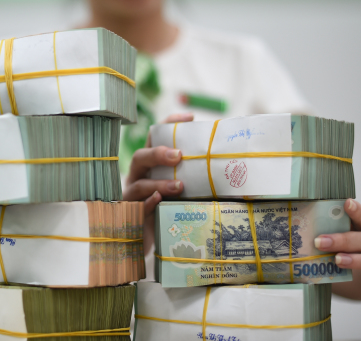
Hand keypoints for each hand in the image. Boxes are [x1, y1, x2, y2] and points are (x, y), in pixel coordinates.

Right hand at [123, 113, 193, 253]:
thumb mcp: (183, 191)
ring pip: (139, 183)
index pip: (155, 137)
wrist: (156, 243)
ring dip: (159, 182)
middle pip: (140, 157)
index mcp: (151, 165)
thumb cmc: (171, 211)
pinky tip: (158, 201)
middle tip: (179, 155)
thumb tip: (228, 167)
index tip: (189, 117)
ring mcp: (132, 196)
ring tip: (179, 186)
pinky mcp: (132, 216)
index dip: (169, 124)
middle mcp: (138, 177)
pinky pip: (137, 207)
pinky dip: (148, 203)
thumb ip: (195, 178)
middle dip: (158, 153)